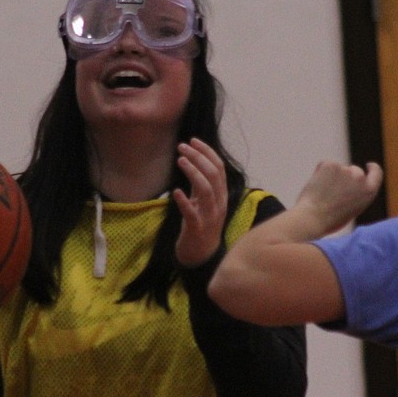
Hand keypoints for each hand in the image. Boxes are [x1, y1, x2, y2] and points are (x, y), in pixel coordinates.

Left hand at [172, 138, 227, 266]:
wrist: (203, 256)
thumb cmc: (201, 225)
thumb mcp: (203, 201)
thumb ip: (201, 184)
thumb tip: (193, 161)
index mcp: (222, 195)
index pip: (219, 168)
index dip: (207, 152)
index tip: (193, 140)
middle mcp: (219, 203)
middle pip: (213, 175)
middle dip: (198, 157)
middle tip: (182, 146)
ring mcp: (210, 216)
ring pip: (206, 190)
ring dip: (193, 172)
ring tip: (180, 159)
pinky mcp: (198, 229)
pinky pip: (192, 213)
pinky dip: (184, 201)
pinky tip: (175, 191)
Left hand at [296, 160, 383, 235]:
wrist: (313, 218)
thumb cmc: (330, 220)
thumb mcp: (353, 209)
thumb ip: (357, 194)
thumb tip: (349, 184)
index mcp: (369, 191)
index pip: (376, 173)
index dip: (373, 168)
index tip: (368, 165)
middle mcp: (360, 178)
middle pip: (354, 170)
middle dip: (345, 177)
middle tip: (332, 192)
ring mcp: (345, 170)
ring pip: (338, 169)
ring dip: (332, 177)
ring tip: (322, 194)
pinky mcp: (331, 164)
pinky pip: (326, 166)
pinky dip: (321, 173)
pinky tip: (316, 187)